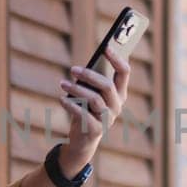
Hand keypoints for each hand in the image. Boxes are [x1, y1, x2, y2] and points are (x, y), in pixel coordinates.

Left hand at [57, 52, 129, 170]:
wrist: (83, 140)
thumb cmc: (87, 110)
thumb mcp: (91, 94)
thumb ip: (91, 82)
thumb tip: (82, 69)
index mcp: (120, 93)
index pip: (124, 72)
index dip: (116, 58)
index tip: (105, 46)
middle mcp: (117, 105)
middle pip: (107, 85)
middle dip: (89, 75)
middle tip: (73, 69)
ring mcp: (108, 119)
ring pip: (94, 99)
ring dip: (76, 89)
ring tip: (62, 84)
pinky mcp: (97, 130)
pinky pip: (83, 115)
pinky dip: (71, 105)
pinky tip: (62, 99)